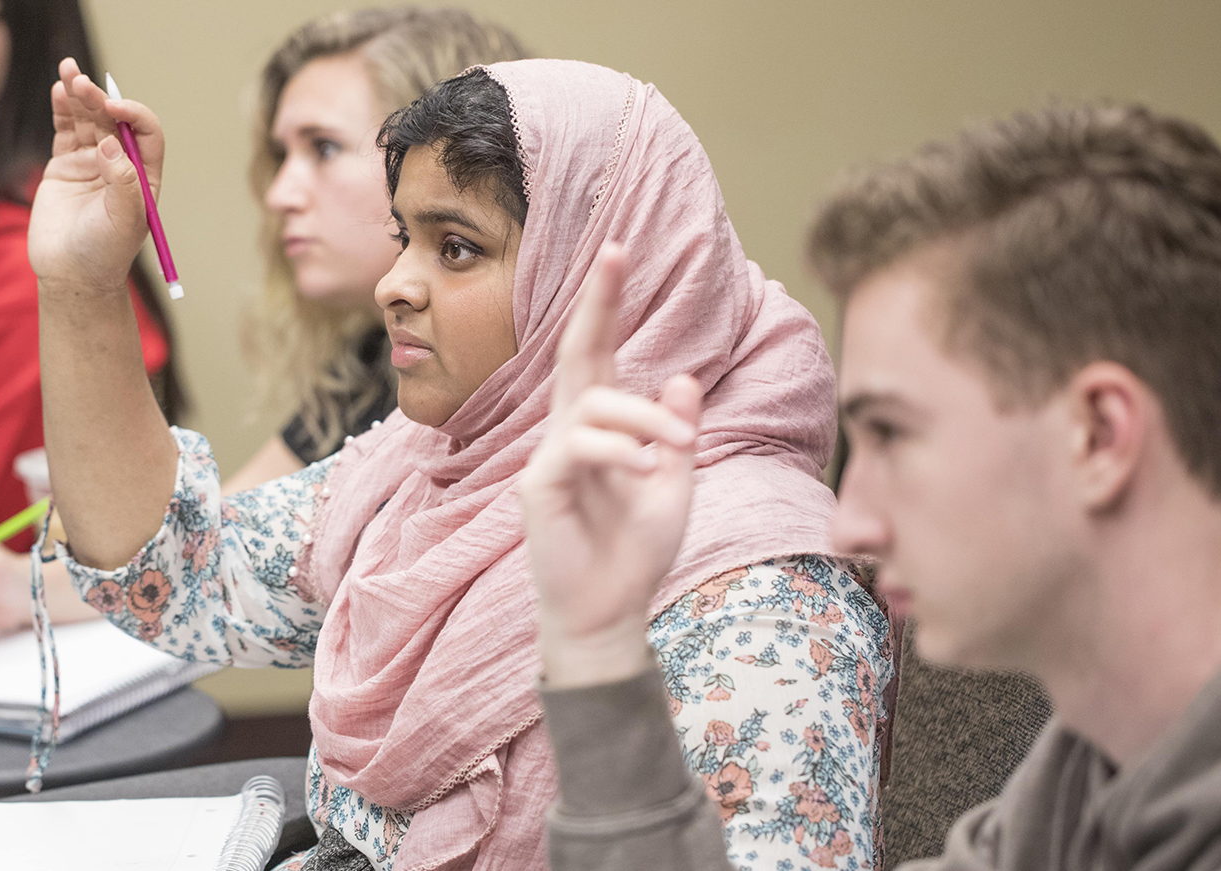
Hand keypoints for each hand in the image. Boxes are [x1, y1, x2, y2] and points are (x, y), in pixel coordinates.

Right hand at [28, 57, 164, 294]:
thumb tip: (112, 144)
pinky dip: (62, 110)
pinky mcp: (64, 166)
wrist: (70, 275)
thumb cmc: (104, 254)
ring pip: (87, 120)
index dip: (133, 116)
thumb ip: (122, 182)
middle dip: (99, 99)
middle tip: (81, 82)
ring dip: (79, 95)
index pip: (146, 133)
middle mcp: (120, 165)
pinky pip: (65, 131)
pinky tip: (58, 90)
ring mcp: (92, 163)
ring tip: (68, 71)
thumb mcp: (123, 221)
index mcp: (143, 176)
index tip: (114, 110)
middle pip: (113, 120)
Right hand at [519, 243, 703, 687]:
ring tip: (677, 449)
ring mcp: (548, 459)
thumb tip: (682, 377)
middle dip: (596, 303)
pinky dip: (619, 451)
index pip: (600, 355)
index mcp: (601, 428)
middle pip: (575, 355)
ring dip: (644, 417)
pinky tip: (647, 470)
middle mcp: (569, 433)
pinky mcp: (538, 488)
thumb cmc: (636, 553)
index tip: (618, 252)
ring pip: (592, 405)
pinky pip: (577, 448)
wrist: (609, 615)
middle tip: (615, 252)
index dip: (605, 305)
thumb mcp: (675, 485)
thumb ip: (677, 433)